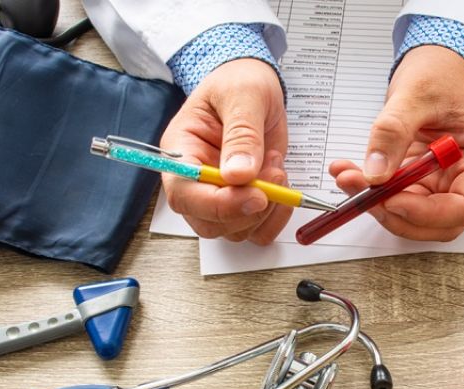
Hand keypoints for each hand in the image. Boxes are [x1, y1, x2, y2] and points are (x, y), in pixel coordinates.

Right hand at [160, 58, 290, 243]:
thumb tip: (239, 175)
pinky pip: (257, 229)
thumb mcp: (244, 96)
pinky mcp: (244, 201)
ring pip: (235, 231)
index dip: (219, 204)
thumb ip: (242, 134)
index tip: (256, 195)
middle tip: (275, 176)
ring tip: (277, 167)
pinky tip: (282, 186)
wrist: (253, 83)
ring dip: (266, 210)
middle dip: (247, 210)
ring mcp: (221, 194)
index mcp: (181, 152)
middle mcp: (195, 181)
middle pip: (209, 222)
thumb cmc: (239, 82)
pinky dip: (276, 217)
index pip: (185, 194)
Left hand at [330, 45, 463, 240]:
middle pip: (436, 220)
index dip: (427, 213)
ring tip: (347, 177)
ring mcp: (442, 179)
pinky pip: (394, 196)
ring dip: (377, 204)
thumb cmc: (442, 71)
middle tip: (362, 193)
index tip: (391, 201)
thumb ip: (393, 132)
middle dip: (396, 213)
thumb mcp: (416, 93)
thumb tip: (375, 172)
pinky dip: (370, 191)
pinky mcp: (418, 178)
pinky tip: (348, 172)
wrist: (437, 60)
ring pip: (411, 213)